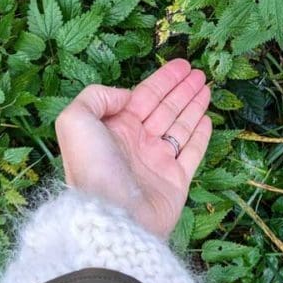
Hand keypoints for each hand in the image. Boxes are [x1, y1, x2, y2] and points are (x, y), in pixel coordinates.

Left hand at [54, 59, 211, 237]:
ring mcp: (158, 162)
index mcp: (115, 129)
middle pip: (164, 108)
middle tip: (198, 72)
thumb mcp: (75, 121)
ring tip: (206, 86)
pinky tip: (206, 119)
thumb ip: (95, 96)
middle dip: (181, 89)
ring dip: (193, 105)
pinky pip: (192, 152)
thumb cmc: (93, 168)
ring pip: (180, 126)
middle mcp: (137, 143)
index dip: (162, 79)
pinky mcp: (176, 181)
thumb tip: (126, 95)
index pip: (143, 96)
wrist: (113, 217)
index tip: (181, 65)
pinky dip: (200, 135)